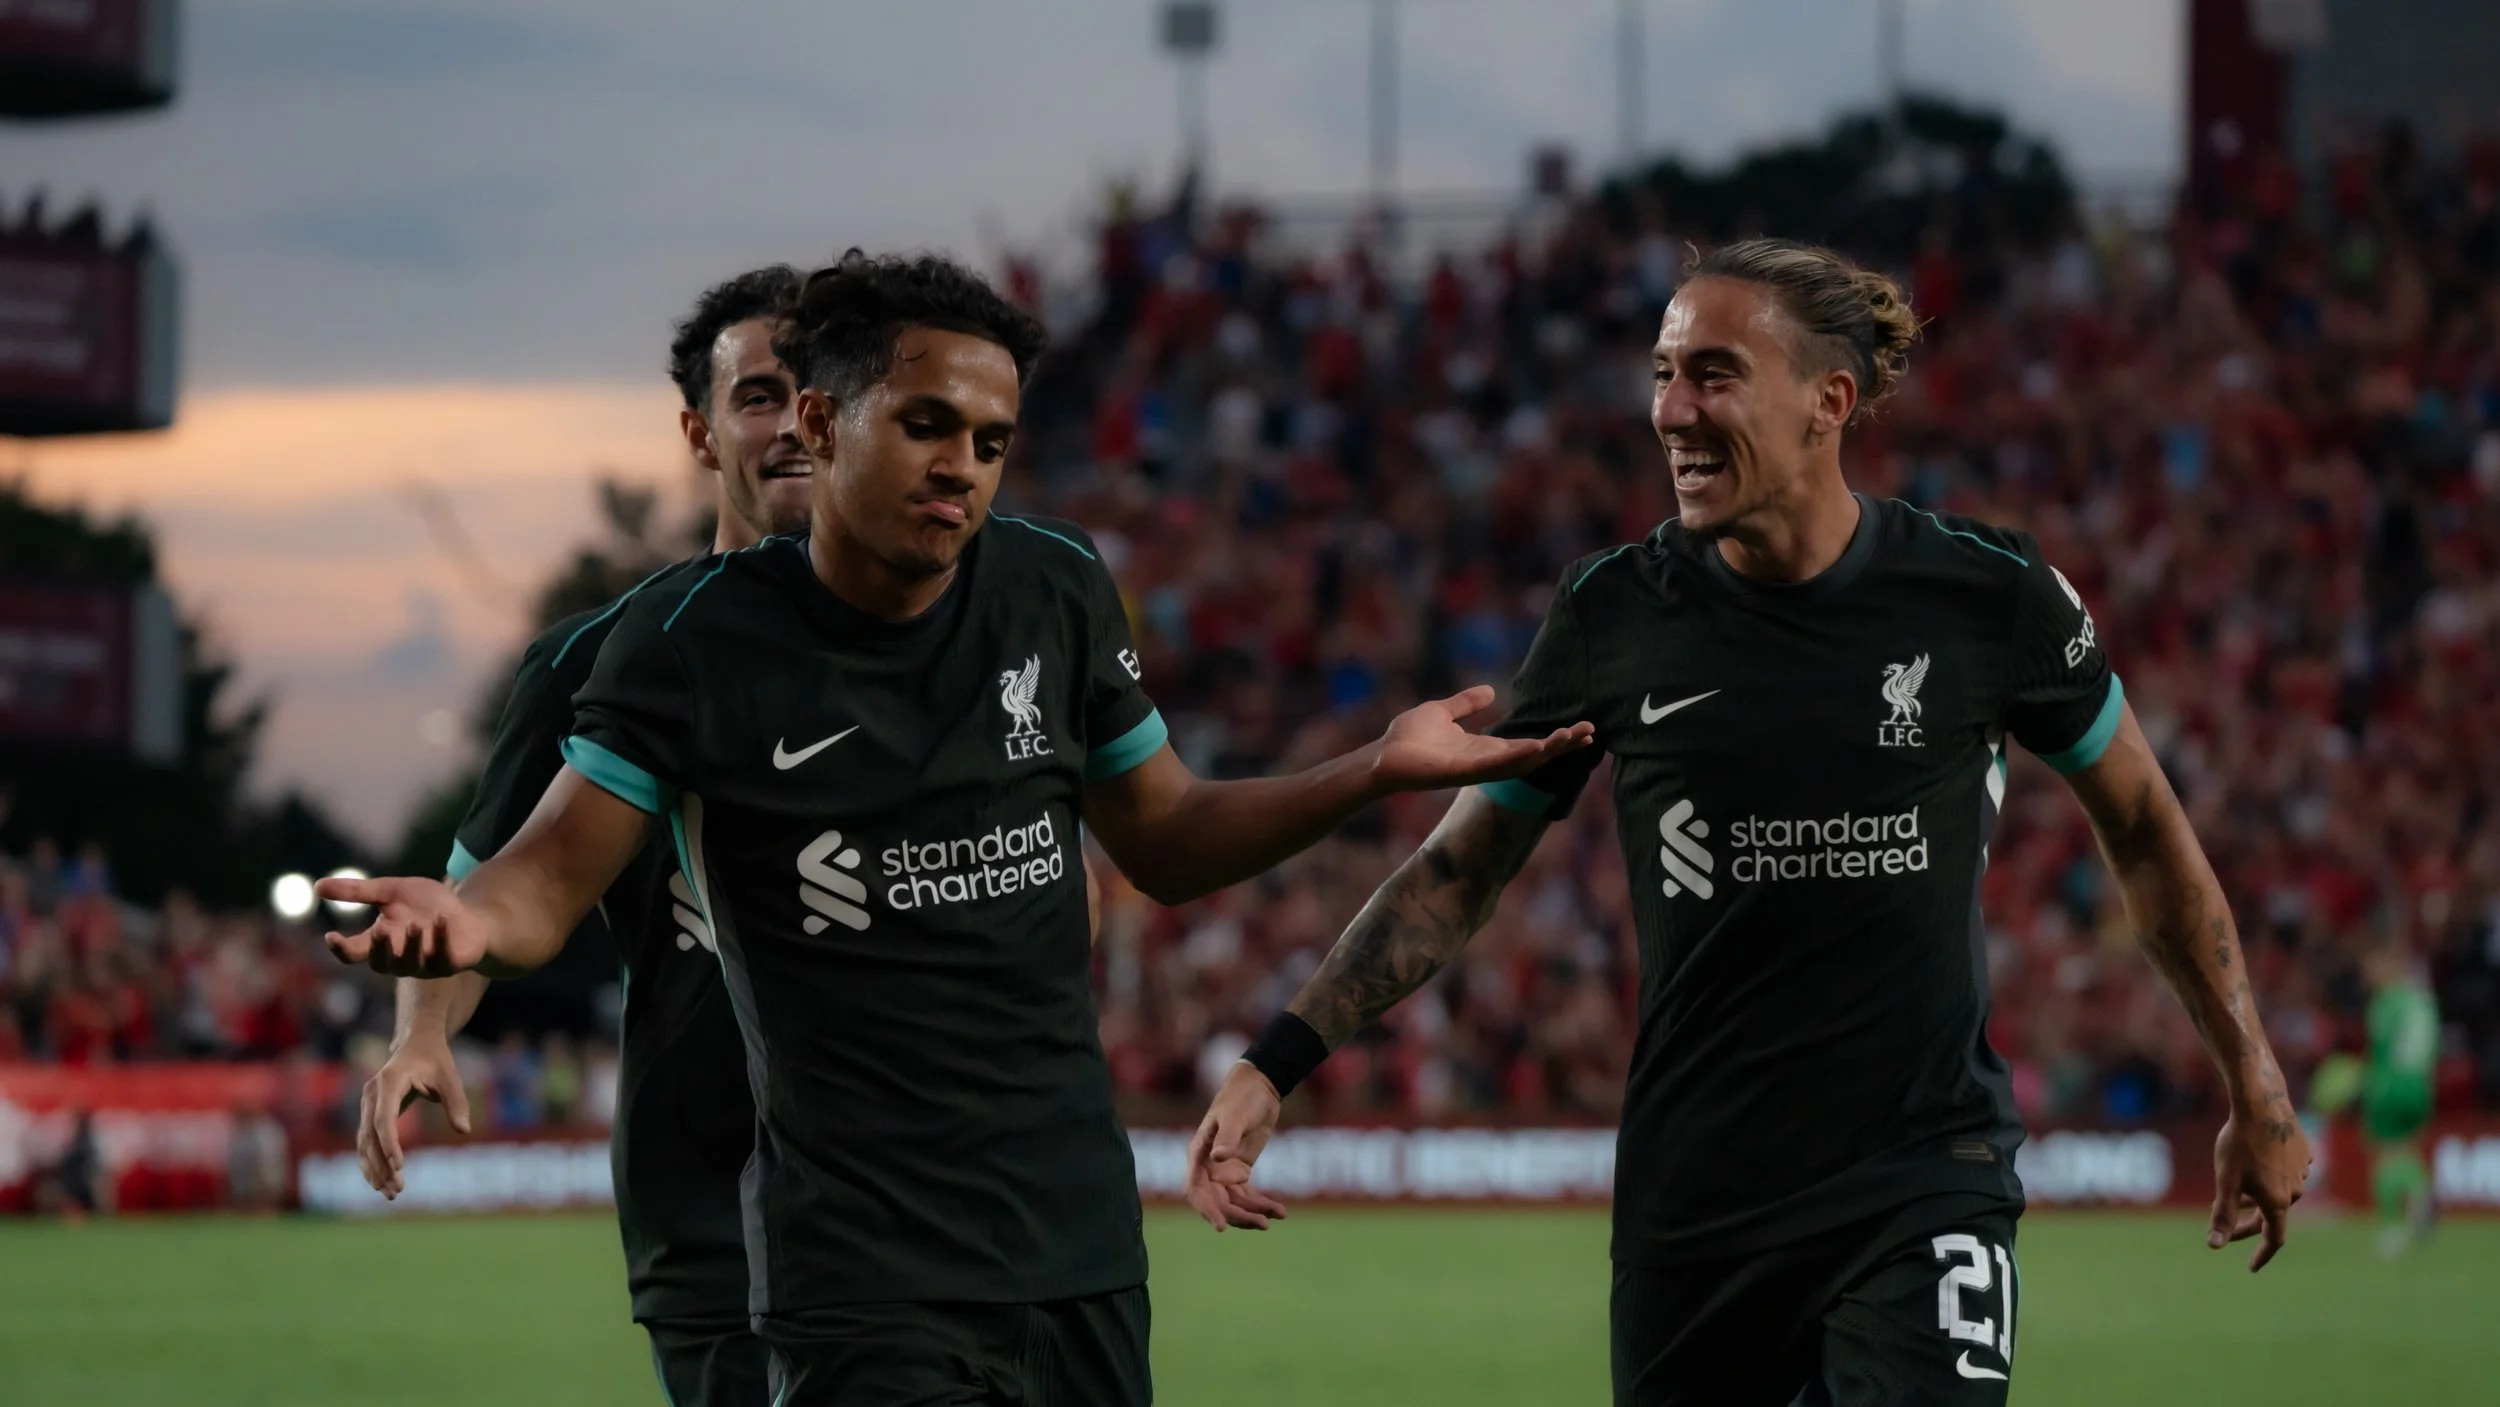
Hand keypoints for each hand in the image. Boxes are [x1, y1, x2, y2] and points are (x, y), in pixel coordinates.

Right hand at [317, 875, 490, 976]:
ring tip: (413, 926)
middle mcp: (399, 957)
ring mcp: (425, 964)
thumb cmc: (427, 906)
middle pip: (380, 963)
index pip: (354, 952)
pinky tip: (442, 920)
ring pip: (411, 964)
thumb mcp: (392, 892)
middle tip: (378, 931)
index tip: (331, 936)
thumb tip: (317, 887)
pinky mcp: (450, 963)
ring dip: (411, 946)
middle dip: (378, 949)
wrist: (468, 916)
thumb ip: (359, 891)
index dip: (341, 948)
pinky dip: (442, 938)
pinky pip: (444, 957)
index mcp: (382, 941)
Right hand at [357, 1032, 472, 1197]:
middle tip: (397, 1191)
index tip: (400, 1167)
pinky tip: (380, 1182)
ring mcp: (367, 1104)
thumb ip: (457, 1102)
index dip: (390, 1144)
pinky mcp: (369, 1113)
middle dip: (381, 1165)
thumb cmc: (436, 1060)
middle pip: (369, 1135)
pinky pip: (366, 1141)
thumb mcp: (451, 1077)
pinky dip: (371, 1162)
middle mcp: (371, 1094)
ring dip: (374, 1169)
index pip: (384, 1118)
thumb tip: (464, 1130)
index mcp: (389, 1081)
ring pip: (364, 1142)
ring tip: (390, 1193)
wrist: (417, 1044)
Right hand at [1185, 1062, 1290, 1231]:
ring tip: (1277, 1216)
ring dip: (1253, 1213)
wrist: (1260, 1087)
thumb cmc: (1241, 1097)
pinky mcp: (1241, 1171)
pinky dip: (1262, 1204)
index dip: (1206, 1210)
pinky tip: (1280, 1211)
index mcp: (1199, 1154)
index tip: (1221, 1226)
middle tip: (1262, 1224)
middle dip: (1237, 1216)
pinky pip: (1248, 1195)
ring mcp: (1225, 1171)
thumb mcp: (1234, 1115)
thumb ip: (1226, 1137)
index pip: (1196, 1190)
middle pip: (1217, 1202)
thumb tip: (1218, 1159)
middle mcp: (1208, 1167)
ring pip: (1234, 1203)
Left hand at [1373, 685, 1593, 792]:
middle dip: (1562, 745)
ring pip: (1522, 760)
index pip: (1529, 744)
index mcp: (1485, 748)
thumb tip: (1492, 691)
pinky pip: (1496, 765)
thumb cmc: (1407, 737)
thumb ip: (1466, 704)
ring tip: (1574, 737)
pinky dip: (1518, 756)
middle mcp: (1487, 761)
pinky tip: (1538, 747)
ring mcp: (1477, 769)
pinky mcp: (1463, 771)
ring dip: (1548, 749)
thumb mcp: (1443, 711)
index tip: (1580, 728)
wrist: (1382, 756)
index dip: (1554, 738)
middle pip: (1534, 754)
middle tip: (1591, 731)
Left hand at [2207, 1087, 2310, 1270]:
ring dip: (2259, 1199)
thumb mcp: (2226, 1181)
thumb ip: (2223, 1215)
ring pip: (2279, 1193)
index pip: (2273, 1239)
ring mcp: (2303, 1172)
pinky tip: (2259, 1166)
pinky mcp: (2304, 1154)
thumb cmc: (2240, 1143)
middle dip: (2250, 1225)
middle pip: (2273, 1216)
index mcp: (2277, 1201)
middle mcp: (2295, 1190)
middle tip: (2231, 1230)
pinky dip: (2271, 1178)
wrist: (2262, 1105)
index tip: (2251, 1267)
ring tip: (2240, 1193)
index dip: (2261, 1254)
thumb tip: (2214, 1245)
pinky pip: (2286, 1174)